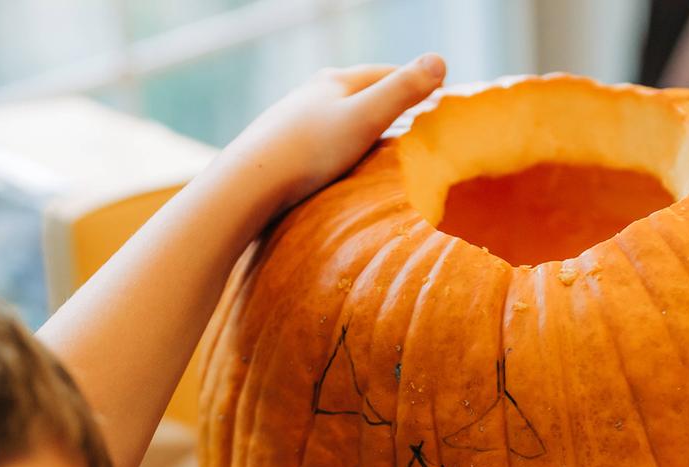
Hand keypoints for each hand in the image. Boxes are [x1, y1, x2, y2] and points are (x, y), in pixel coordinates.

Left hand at [223, 54, 446, 213]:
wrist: (247, 184)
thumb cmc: (309, 150)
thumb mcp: (365, 118)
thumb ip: (402, 91)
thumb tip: (440, 60)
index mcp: (334, 81)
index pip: (385, 73)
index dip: (414, 83)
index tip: (438, 98)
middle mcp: (311, 94)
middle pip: (360, 94)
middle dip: (388, 104)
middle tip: (416, 121)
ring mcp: (292, 120)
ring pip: (338, 118)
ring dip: (361, 128)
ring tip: (382, 146)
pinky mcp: (279, 149)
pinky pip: (320, 142)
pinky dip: (340, 148)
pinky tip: (340, 166)